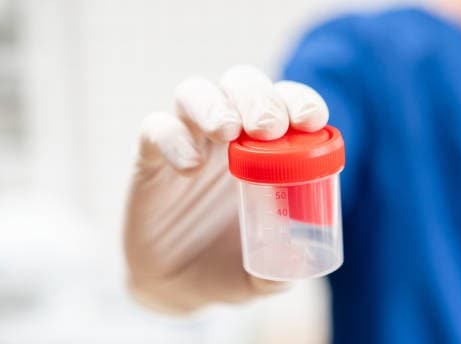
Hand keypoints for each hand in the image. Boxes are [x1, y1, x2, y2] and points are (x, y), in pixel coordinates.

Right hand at [125, 65, 328, 313]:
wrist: (177, 286)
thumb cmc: (228, 266)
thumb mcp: (260, 275)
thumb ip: (281, 272)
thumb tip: (300, 262)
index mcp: (266, 150)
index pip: (285, 104)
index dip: (299, 101)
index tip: (311, 120)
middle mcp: (226, 136)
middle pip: (241, 85)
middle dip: (258, 98)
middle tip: (268, 128)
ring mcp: (187, 141)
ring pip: (194, 92)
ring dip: (214, 105)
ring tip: (228, 132)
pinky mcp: (150, 159)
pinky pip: (155, 129)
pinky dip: (172, 139)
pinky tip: (190, 166)